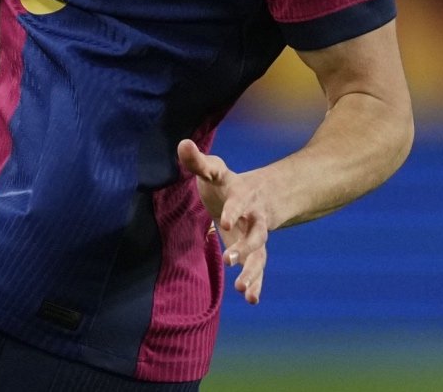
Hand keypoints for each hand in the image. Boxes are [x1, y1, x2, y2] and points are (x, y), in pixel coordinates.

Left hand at [177, 139, 279, 304]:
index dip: (232, 211)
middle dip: (245, 248)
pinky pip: (259, 268)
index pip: (239, 202)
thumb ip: (198, 161)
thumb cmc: (227, 182)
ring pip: (260, 255)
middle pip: (256, 234)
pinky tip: (251, 299)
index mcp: (243, 195)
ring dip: (252, 272)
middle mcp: (255, 218)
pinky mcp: (255, 251)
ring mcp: (258, 236)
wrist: (260, 194)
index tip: (222, 222)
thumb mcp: (214, 169)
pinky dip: (256, 282)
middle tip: (229, 261)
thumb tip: (182, 143)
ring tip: (243, 290)